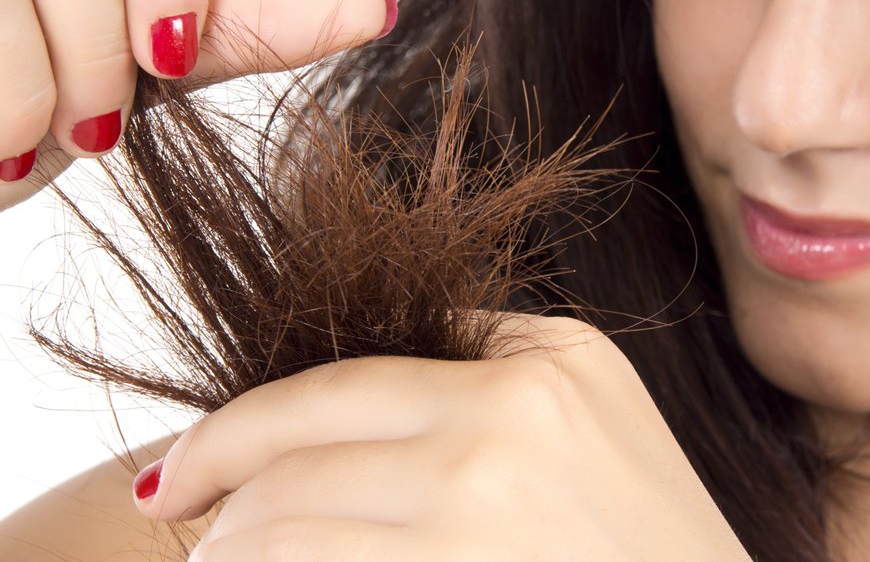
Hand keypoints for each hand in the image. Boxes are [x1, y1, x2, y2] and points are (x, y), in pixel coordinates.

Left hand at [133, 315, 751, 560]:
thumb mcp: (594, 399)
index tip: (189, 469)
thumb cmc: (656, 535)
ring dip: (231, 557)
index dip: (239, 427)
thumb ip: (489, 355)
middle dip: (214, 496)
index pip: (338, 382)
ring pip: (285, 533)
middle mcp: (505, 427)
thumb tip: (344, 366)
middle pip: (295, 454)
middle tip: (188, 526)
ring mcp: (480, 519)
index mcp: (537, 367)